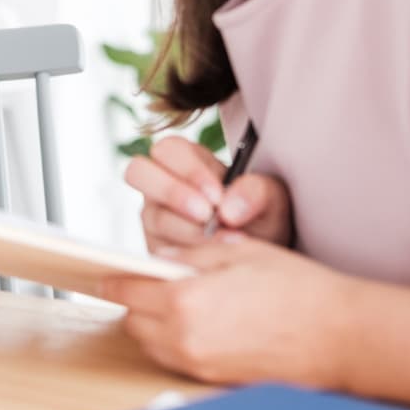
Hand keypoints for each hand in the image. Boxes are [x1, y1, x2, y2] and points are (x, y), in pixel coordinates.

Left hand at [100, 235, 352, 386]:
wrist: (341, 335)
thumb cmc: (297, 288)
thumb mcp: (238, 252)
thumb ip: (189, 256)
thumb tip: (158, 260)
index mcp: (185, 301)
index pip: (127, 291)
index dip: (114, 279)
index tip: (106, 273)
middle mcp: (186, 339)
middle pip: (134, 322)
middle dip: (135, 301)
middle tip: (148, 283)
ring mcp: (200, 364)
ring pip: (153, 344)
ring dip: (153, 323)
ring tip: (175, 301)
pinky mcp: (215, 379)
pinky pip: (177, 359)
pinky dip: (175, 341)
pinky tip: (197, 322)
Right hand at [125, 136, 292, 248]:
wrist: (262, 255)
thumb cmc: (261, 218)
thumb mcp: (271, 200)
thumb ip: (257, 192)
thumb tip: (228, 209)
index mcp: (187, 160)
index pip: (168, 150)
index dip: (188, 170)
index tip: (217, 196)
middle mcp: (162, 184)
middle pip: (138, 171)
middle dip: (172, 192)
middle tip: (206, 214)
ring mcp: (155, 216)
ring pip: (152, 216)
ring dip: (188, 230)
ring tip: (222, 241)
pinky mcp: (155, 249)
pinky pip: (158, 250)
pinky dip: (187, 256)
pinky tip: (213, 259)